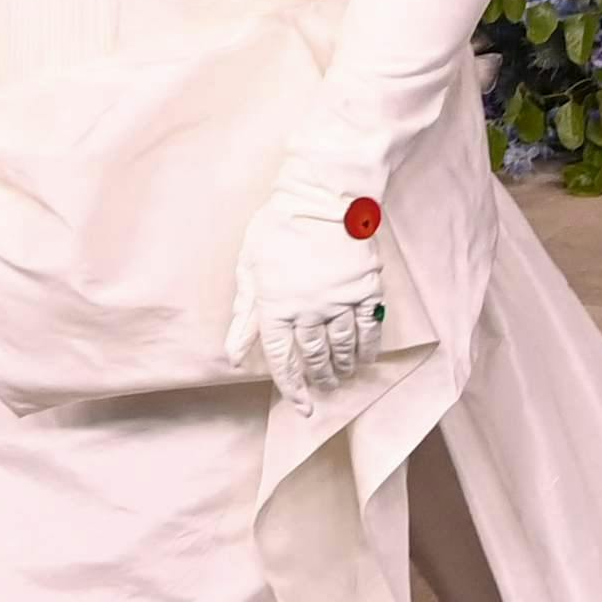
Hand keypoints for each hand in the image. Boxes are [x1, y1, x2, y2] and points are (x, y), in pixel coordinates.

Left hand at [226, 186, 385, 409]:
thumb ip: (244, 315)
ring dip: (342, 366)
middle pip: (314, 355)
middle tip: (324, 388)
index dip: (291, 386)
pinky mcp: (366, 290)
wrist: (323, 197)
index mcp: (276, 306)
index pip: (282, 358)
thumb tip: (233, 354)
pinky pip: (368, 328)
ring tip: (343, 376)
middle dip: (319, 377)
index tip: (302, 405)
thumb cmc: (279, 228)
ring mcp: (340, 301)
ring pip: (342, 346)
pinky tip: (365, 358)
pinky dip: (367, 348)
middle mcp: (308, 310)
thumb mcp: (250, 268)